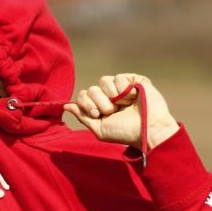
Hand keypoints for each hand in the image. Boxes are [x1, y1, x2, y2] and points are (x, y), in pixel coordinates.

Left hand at [64, 73, 178, 149]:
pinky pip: (118, 77)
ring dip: (112, 97)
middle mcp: (109, 95)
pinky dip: (123, 90)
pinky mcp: (134, 80)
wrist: (146, 131)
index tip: (97, 114)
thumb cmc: (124, 133)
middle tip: (112, 111)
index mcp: (100, 106)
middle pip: (91, 89)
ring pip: (103, 81)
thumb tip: (65, 105)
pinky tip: (133, 98)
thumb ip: (82, 116)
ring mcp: (121, 87)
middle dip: (99, 102)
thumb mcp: (99, 129)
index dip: (86, 104)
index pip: (83, 95)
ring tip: (124, 106)